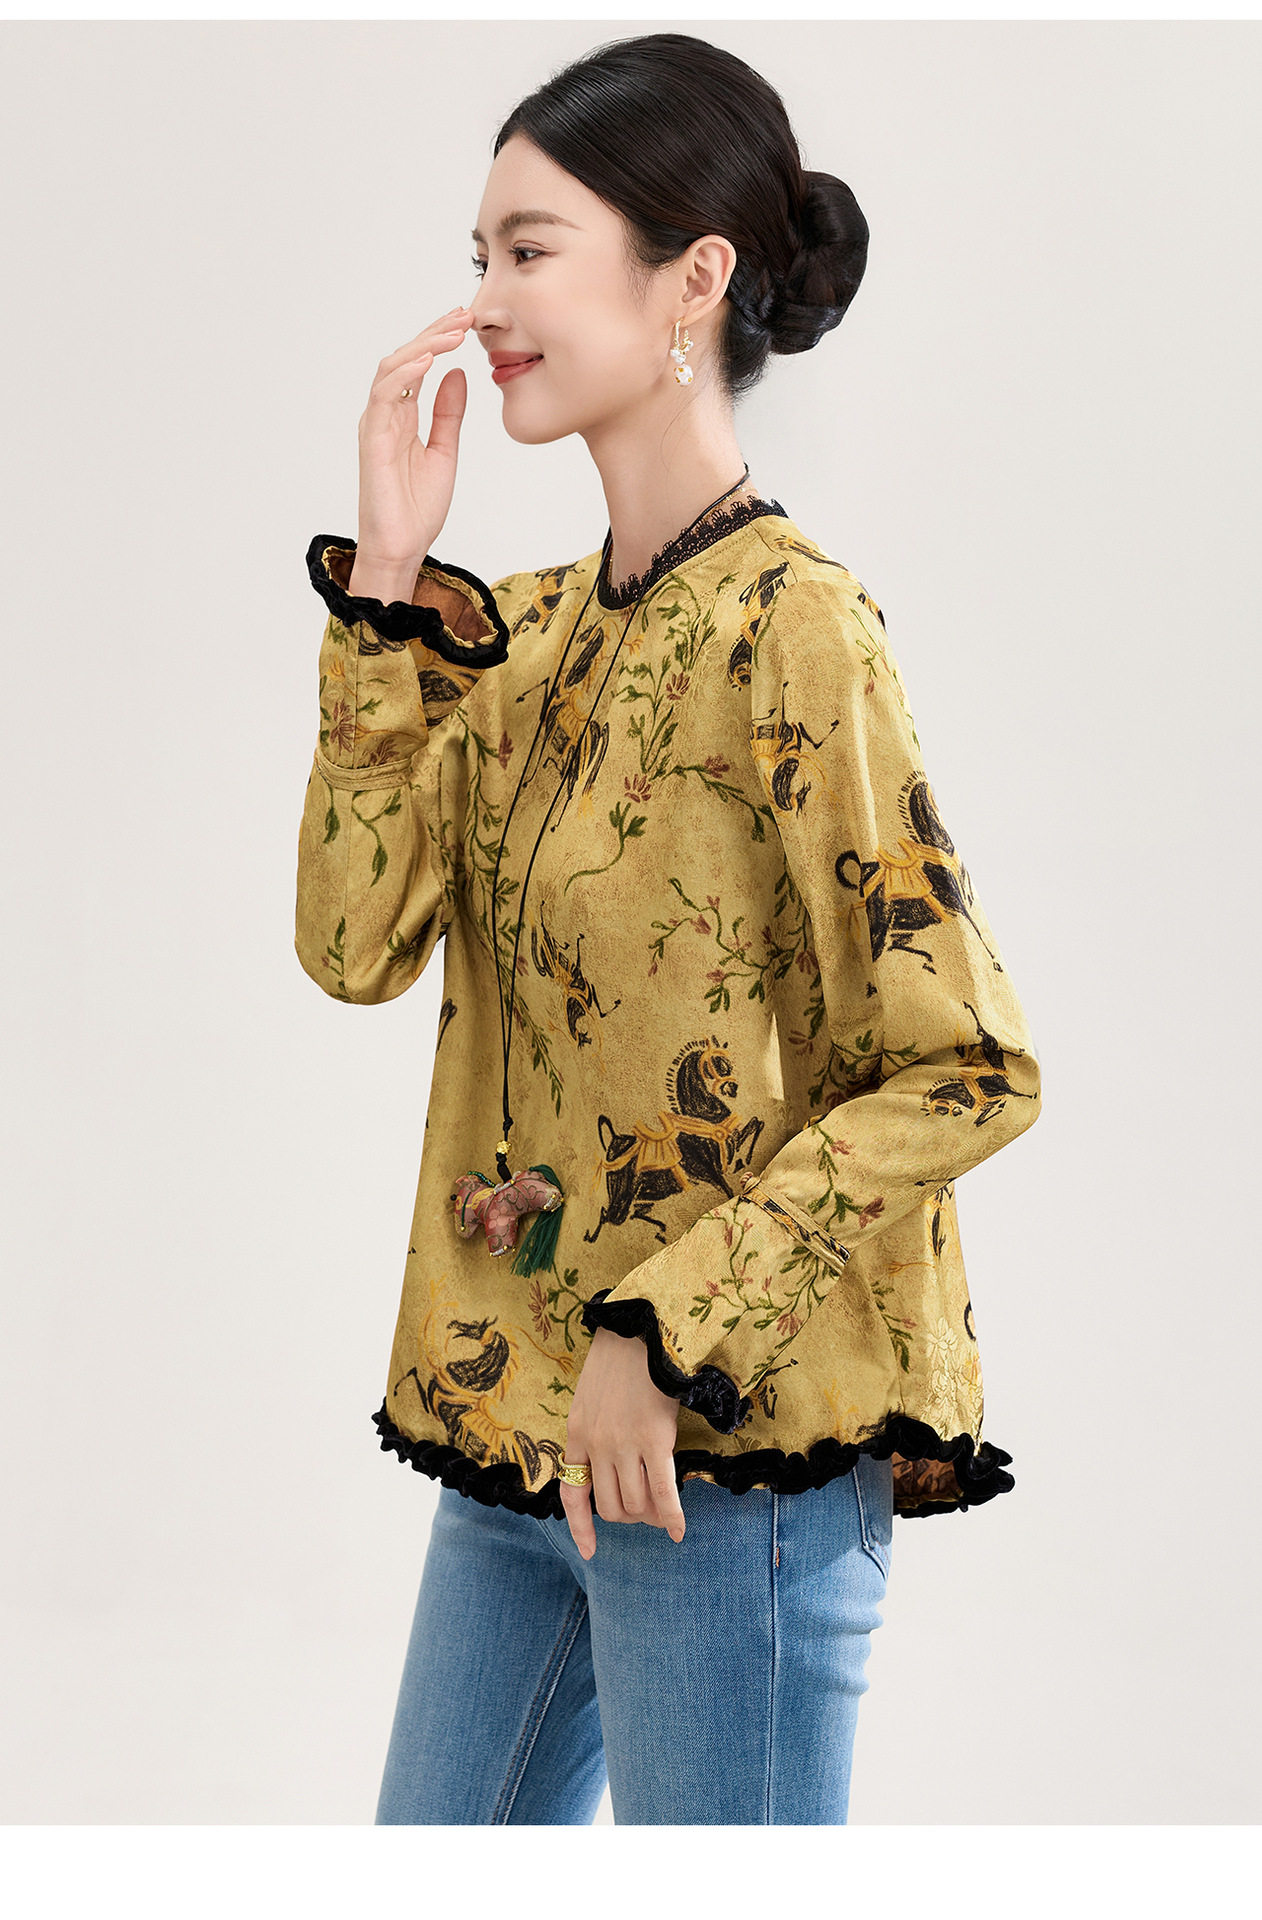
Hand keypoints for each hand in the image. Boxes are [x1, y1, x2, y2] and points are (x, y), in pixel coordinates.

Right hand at [355, 305, 477, 570]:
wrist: (403, 547)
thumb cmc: (417, 508)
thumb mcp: (445, 451)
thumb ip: (448, 413)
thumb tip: (458, 374)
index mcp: (402, 416)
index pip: (419, 366)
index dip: (439, 340)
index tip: (467, 321)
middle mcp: (385, 415)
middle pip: (405, 359)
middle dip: (434, 333)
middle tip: (464, 314)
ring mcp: (376, 425)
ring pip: (392, 370)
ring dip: (423, 347)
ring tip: (452, 332)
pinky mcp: (373, 441)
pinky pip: (384, 398)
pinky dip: (406, 376)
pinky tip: (428, 361)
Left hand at [561, 1326, 686, 1559]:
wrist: (639, 1330)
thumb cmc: (619, 1360)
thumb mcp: (591, 1399)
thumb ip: (593, 1433)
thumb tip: (609, 1469)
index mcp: (577, 1436)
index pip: (572, 1494)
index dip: (582, 1527)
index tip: (591, 1550)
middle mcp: (596, 1446)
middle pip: (612, 1506)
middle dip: (631, 1516)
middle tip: (648, 1510)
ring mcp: (624, 1445)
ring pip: (637, 1504)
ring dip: (652, 1516)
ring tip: (665, 1511)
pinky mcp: (654, 1440)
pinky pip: (663, 1493)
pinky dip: (673, 1517)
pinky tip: (680, 1531)